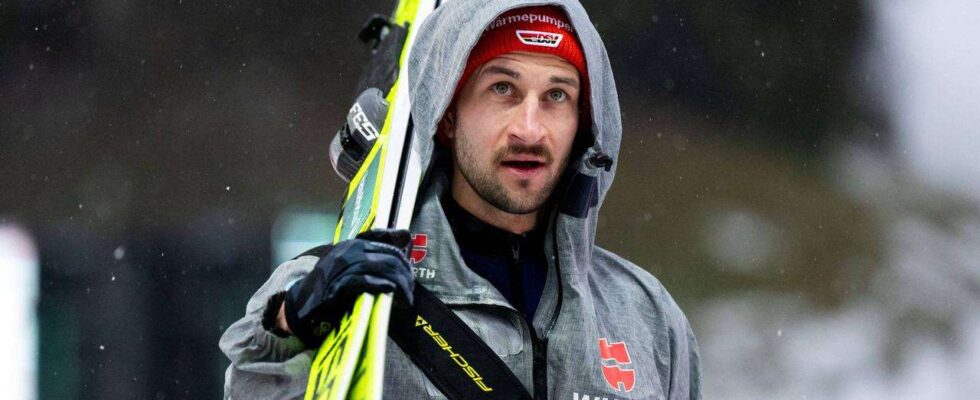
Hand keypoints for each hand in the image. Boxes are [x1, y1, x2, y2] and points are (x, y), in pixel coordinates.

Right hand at [282, 229, 413, 347]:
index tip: (409, 271)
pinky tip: (390, 291)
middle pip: (387, 255)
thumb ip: (374, 253)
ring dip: (399, 284)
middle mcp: (348, 250)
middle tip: (409, 289)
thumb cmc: (330, 284)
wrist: (301, 301)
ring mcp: (342, 266)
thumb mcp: (351, 265)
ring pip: (380, 267)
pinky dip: (380, 284)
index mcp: (352, 244)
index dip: (401, 254)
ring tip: (405, 298)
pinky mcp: (337, 284)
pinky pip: (364, 280)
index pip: (383, 240)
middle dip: (404, 273)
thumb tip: (406, 235)